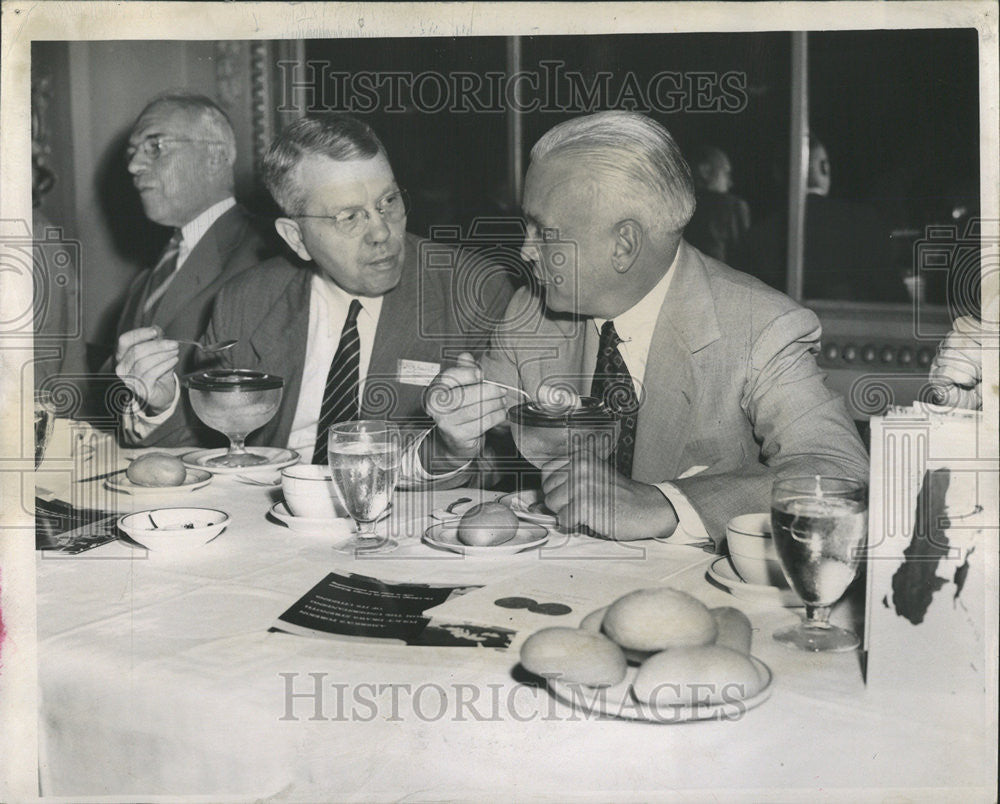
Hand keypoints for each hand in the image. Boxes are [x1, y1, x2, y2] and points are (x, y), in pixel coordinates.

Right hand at [115, 326, 178, 413]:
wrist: (162, 393)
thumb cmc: (157, 373)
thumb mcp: (156, 354)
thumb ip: (154, 341)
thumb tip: (156, 329)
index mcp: (122, 356)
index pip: (125, 341)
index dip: (139, 334)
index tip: (155, 331)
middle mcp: (122, 368)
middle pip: (136, 351)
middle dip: (158, 345)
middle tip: (173, 344)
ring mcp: (130, 379)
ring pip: (144, 362)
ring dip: (163, 354)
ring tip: (175, 352)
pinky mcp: (141, 388)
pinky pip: (152, 373)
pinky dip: (165, 364)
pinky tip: (173, 360)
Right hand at [422, 353, 507, 470]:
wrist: (453, 440)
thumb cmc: (457, 409)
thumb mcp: (457, 387)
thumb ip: (462, 370)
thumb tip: (465, 356)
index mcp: (435, 390)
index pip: (449, 377)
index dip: (467, 373)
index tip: (480, 374)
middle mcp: (436, 407)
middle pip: (466, 394)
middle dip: (489, 391)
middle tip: (501, 390)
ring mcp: (446, 422)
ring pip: (477, 409)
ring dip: (495, 404)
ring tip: (502, 401)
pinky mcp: (458, 436)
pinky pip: (483, 423)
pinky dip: (496, 416)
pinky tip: (501, 413)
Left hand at [540, 447, 678, 540]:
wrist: (647, 507)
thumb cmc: (619, 496)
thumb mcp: (591, 481)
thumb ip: (563, 487)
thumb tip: (533, 505)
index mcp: (580, 457)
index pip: (546, 473)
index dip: (555, 488)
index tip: (571, 494)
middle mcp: (579, 466)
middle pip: (547, 491)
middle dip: (560, 503)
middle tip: (584, 504)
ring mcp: (582, 484)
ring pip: (552, 506)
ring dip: (567, 514)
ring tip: (588, 511)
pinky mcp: (586, 505)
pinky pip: (563, 520)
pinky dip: (574, 525)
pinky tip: (590, 519)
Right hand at [929, 315, 982, 409]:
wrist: (979, 402)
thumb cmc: (988, 381)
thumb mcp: (992, 360)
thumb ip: (990, 344)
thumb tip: (986, 328)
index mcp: (964, 338)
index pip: (963, 325)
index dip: (976, 333)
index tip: (989, 346)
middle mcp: (950, 347)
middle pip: (955, 338)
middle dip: (975, 354)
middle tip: (985, 366)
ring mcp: (940, 362)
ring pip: (949, 355)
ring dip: (970, 368)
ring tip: (977, 377)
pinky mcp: (935, 377)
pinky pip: (945, 371)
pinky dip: (962, 377)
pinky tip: (968, 382)